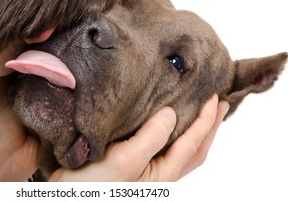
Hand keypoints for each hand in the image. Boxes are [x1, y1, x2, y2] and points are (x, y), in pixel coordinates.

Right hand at [49, 94, 228, 180]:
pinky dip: (175, 133)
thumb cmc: (93, 186)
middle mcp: (160, 173)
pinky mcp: (135, 163)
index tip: (215, 97)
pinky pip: (165, 147)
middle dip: (210, 127)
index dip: (207, 119)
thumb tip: (171, 114)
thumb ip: (150, 138)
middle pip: (195, 149)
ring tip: (201, 113)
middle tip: (220, 104)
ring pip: (182, 149)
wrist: (68, 196)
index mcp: (163, 173)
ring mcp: (148, 170)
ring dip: (196, 131)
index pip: (193, 143)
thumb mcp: (124, 160)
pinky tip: (168, 123)